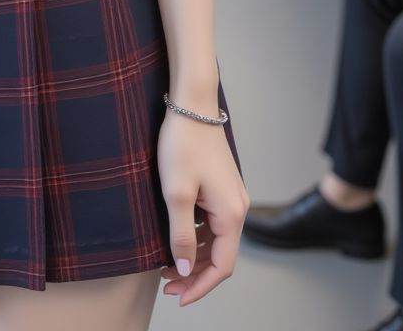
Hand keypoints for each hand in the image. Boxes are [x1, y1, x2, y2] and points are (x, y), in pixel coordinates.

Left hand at [157, 109, 248, 306]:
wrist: (192, 104)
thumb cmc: (183, 144)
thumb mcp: (176, 193)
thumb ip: (181, 235)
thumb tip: (185, 270)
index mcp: (231, 214)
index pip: (222, 266)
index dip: (200, 287)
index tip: (177, 298)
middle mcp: (237, 208)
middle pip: (220, 256)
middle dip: (195, 275)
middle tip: (166, 286)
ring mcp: (231, 196)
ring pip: (215, 240)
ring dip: (194, 256)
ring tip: (165, 265)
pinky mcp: (221, 187)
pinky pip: (212, 223)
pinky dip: (195, 236)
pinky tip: (175, 237)